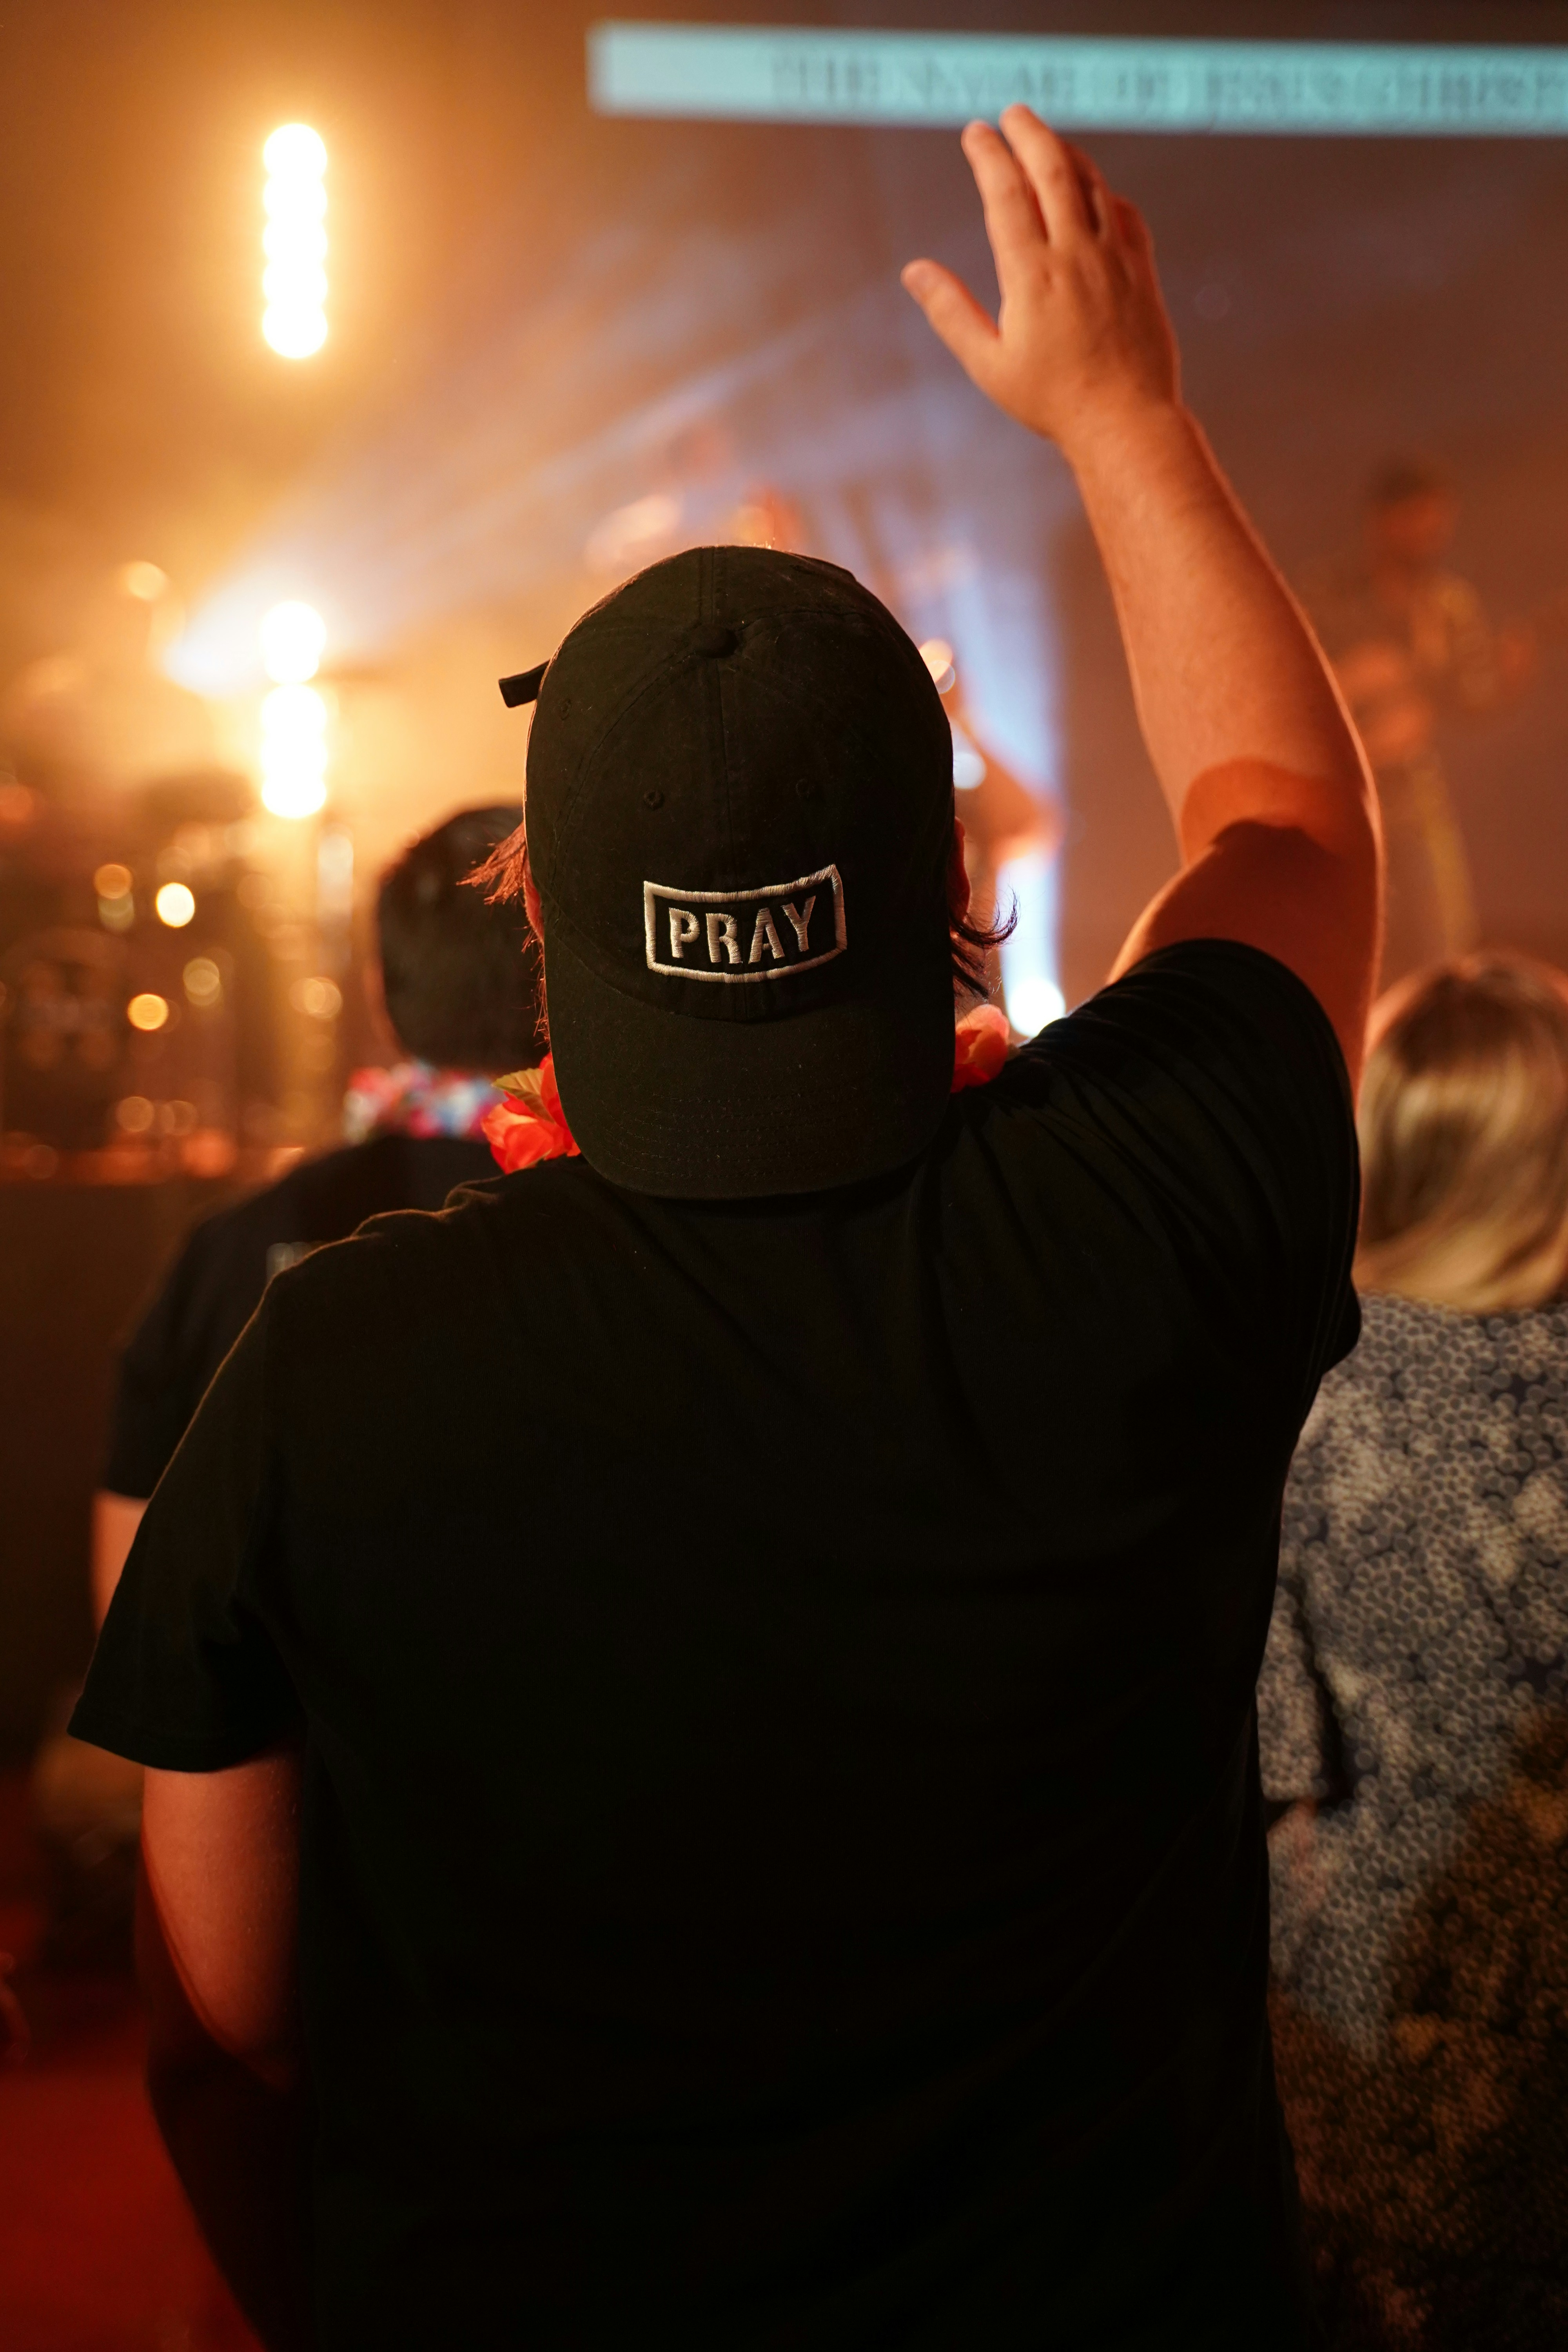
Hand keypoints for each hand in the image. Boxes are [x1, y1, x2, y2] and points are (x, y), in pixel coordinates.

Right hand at [902, 108, 1179, 460]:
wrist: (1126, 421)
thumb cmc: (1052, 401)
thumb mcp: (989, 365)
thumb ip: (950, 313)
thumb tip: (914, 271)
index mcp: (1032, 275)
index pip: (1006, 193)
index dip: (989, 155)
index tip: (975, 132)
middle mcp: (1076, 255)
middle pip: (1052, 168)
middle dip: (1029, 132)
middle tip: (1012, 114)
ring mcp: (1114, 257)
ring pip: (1091, 182)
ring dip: (1066, 152)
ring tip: (1046, 141)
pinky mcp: (1141, 268)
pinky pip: (1123, 211)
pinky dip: (1103, 190)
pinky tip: (1092, 190)